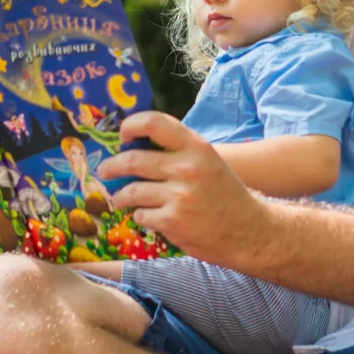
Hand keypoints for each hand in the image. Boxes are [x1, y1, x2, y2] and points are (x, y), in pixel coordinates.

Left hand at [98, 112, 271, 264]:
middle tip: (105, 171)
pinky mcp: (172, 221)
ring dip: (121, 196)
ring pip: (131, 191)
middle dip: (112, 166)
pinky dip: (140, 217)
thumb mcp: (207, 162)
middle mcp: (186, 167)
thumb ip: (178, 152)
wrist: (249, 231)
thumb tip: (134, 147)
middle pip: (132, 159)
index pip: (154, 122)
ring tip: (121, 199)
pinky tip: (150, 217)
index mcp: (196, 147)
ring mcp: (179, 195)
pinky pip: (140, 215)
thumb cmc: (224, 194)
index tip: (123, 135)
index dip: (131, 125)